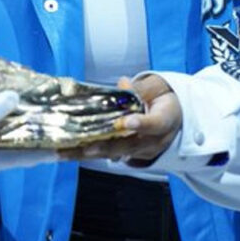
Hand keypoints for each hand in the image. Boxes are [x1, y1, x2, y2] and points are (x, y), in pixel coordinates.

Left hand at [58, 74, 181, 165]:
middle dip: (106, 147)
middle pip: (129, 146)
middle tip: (86, 147)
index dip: (141, 124)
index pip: (155, 123)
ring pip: (114, 153)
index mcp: (166, 120)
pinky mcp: (129, 155)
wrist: (174, 118)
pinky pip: (107, 155)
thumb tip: (123, 85)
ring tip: (65, 152)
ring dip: (88, 153)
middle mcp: (154, 141)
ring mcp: (141, 151)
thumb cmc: (164, 100)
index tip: (126, 122)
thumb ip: (141, 87)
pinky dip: (87, 153)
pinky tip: (67, 152)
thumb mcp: (158, 88)